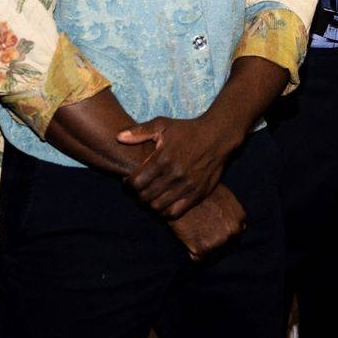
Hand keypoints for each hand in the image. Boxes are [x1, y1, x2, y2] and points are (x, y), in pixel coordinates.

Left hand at [118, 115, 239, 217]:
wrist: (219, 135)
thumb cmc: (189, 129)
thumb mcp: (163, 124)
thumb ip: (140, 132)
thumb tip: (119, 137)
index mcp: (163, 158)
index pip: (135, 184)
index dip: (128, 184)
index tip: (130, 181)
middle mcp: (174, 174)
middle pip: (144, 197)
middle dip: (138, 195)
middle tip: (140, 189)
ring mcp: (187, 186)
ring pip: (157, 207)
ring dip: (150, 203)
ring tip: (152, 195)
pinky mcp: (198, 194)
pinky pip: (175, 213)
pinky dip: (165, 211)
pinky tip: (165, 202)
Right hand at [167, 183, 245, 260]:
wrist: (182, 191)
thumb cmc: (200, 192)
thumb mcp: (223, 197)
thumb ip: (231, 213)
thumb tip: (236, 226)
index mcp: (240, 218)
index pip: (235, 236)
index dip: (222, 236)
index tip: (212, 234)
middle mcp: (234, 231)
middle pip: (226, 248)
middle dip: (215, 246)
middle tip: (201, 239)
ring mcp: (220, 241)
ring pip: (213, 256)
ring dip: (203, 251)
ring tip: (193, 239)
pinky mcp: (203, 249)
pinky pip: (197, 260)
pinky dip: (191, 254)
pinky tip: (186, 242)